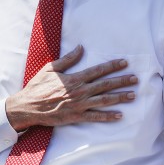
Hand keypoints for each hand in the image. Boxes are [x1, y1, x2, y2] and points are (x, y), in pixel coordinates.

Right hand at [6, 45, 137, 131]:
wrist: (28, 106)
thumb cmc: (38, 86)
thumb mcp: (50, 68)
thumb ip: (68, 59)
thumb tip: (80, 48)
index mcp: (74, 78)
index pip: (98, 70)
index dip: (112, 66)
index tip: (125, 63)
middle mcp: (79, 91)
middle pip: (105, 85)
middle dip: (122, 81)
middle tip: (136, 79)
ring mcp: (79, 105)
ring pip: (104, 100)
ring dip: (120, 97)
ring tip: (133, 95)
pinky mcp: (76, 116)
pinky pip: (95, 117)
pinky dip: (108, 116)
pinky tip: (120, 115)